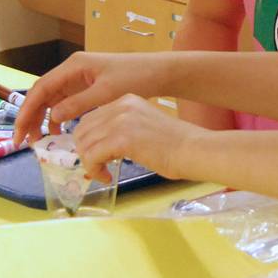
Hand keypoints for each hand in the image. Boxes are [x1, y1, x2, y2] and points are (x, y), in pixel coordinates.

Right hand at [13, 51, 170, 144]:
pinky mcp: (87, 87)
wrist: (158, 73)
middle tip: (24, 142)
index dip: (27, 111)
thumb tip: (53, 117)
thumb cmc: (136, 77)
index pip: (41, 88)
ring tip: (40, 141)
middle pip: (42, 94)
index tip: (20, 132)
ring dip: (43, 119)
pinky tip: (60, 132)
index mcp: (74, 66)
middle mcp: (72, 70)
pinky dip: (59, 117)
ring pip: (52, 100)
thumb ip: (79, 104)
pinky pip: (65, 103)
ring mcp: (79, 78)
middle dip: (31, 117)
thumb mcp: (107, 93)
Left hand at [72, 94, 201, 181]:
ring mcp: (121, 121)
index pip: (91, 118)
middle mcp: (122, 106)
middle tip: (96, 166)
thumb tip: (101, 146)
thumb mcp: (145, 126)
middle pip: (83, 130)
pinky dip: (94, 170)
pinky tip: (107, 176)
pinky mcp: (122, 139)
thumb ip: (123, 129)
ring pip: (84, 144)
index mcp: (128, 101)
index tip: (95, 156)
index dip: (88, 141)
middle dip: (85, 152)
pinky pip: (92, 156)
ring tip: (103, 173)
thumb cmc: (177, 145)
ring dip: (89, 163)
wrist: (194, 149)